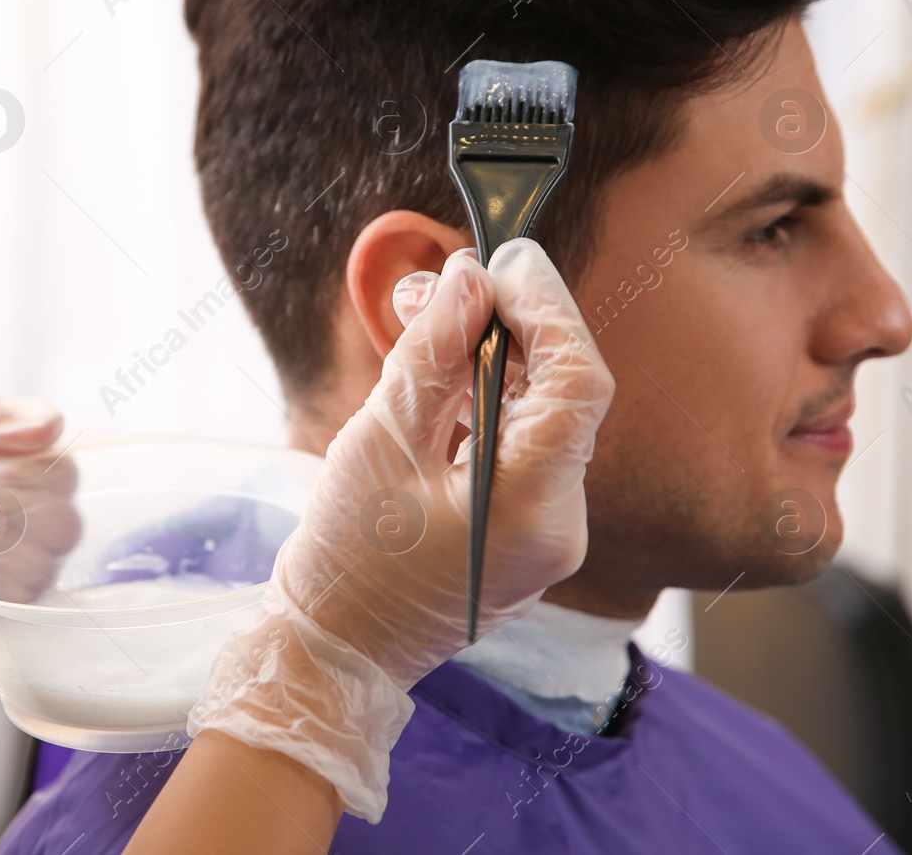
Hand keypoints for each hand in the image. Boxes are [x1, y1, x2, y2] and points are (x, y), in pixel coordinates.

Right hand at [187, 239, 613, 821]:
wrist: (332, 651)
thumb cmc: (346, 559)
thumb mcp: (380, 441)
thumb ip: (431, 354)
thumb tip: (468, 277)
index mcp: (534, 508)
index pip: (578, 381)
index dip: (547, 308)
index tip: (502, 260)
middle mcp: (560, 523)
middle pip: (560, 394)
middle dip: (506, 324)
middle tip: (443, 279)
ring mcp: (545, 532)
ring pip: (537, 416)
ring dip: (486, 358)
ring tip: (420, 312)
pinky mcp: (521, 531)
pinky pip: (518, 447)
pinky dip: (481, 401)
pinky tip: (433, 368)